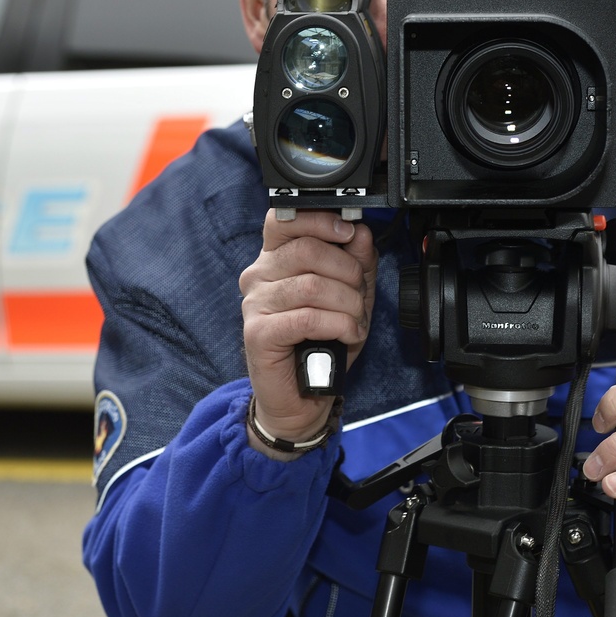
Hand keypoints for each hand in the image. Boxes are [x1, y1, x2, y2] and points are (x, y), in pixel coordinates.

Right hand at [238, 209, 376, 456]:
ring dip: (348, 304)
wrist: (302, 396)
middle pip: (307, 249)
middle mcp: (259, 276)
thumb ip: (355, 262)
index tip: (348, 233)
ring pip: (313, 285)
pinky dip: (338, 325)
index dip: (320, 221)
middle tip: (359, 295)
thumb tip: (360, 234)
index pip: (285, 220)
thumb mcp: (349, 296)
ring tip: (356, 321)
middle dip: (348, 272)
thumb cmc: (321, 344)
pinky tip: (347, 334)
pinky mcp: (258, 332)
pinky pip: (308, 317)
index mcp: (275, 259)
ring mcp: (255, 304)